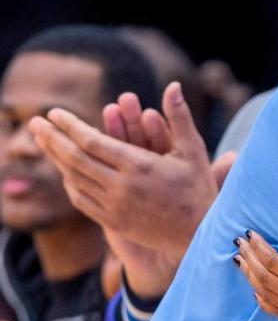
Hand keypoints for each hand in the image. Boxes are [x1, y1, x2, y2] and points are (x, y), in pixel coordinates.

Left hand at [28, 82, 235, 296]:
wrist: (201, 235)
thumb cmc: (199, 189)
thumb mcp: (194, 150)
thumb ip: (179, 117)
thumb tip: (173, 85)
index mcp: (140, 165)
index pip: (92, 141)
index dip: (70, 125)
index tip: (54, 112)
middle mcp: (122, 186)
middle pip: (75, 158)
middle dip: (52, 138)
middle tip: (34, 122)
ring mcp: (115, 206)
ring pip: (74, 179)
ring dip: (56, 159)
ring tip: (43, 143)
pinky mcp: (114, 222)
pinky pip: (81, 200)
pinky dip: (70, 183)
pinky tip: (65, 171)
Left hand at [233, 232, 277, 320]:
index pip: (274, 261)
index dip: (259, 246)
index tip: (251, 233)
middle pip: (264, 275)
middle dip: (249, 255)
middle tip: (239, 240)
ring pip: (263, 290)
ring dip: (249, 272)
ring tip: (240, 257)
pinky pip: (272, 308)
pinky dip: (260, 296)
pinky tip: (253, 286)